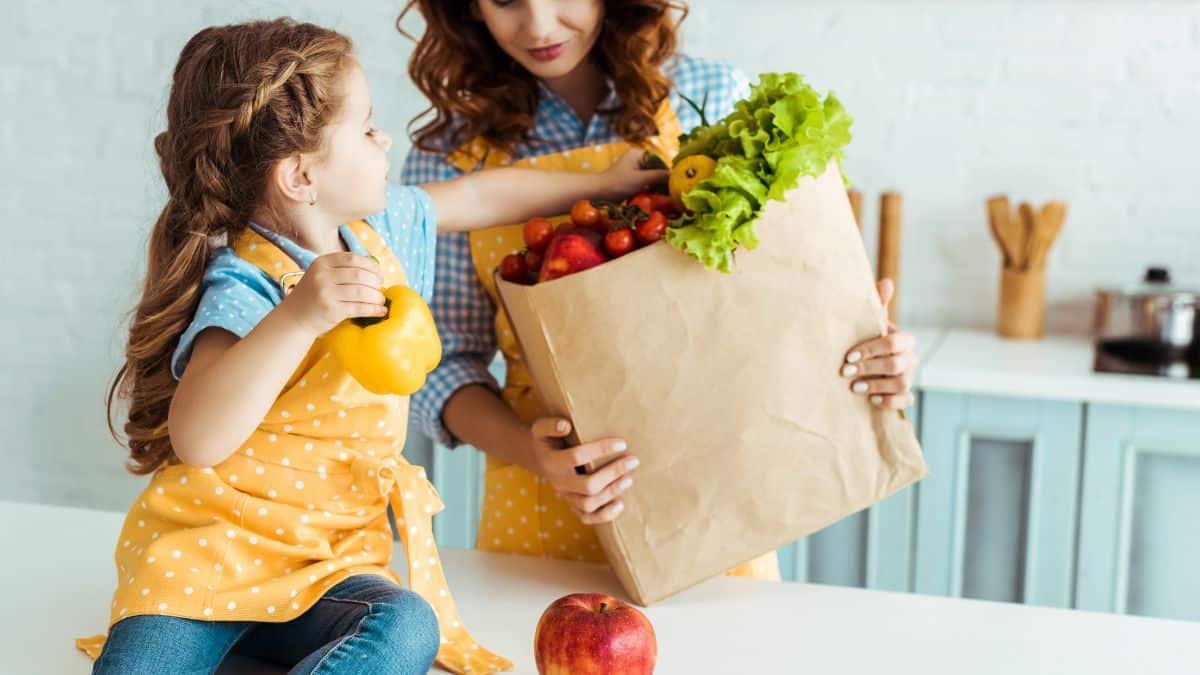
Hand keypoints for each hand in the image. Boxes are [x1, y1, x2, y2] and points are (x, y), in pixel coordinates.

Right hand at [278, 252, 386, 335]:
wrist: (294, 317)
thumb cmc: (314, 295)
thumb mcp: (322, 275)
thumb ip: (342, 269)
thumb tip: (376, 269)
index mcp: (322, 263)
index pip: (353, 259)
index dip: (371, 266)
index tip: (379, 275)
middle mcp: (322, 275)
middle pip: (359, 275)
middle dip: (375, 282)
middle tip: (380, 289)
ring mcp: (326, 293)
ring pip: (361, 291)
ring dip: (377, 296)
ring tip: (381, 300)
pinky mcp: (332, 310)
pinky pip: (359, 308)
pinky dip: (374, 309)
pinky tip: (381, 311)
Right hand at [526, 417, 638, 524]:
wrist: (540, 458)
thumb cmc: (547, 439)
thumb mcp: (541, 428)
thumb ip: (551, 425)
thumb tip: (566, 426)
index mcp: (551, 462)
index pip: (577, 457)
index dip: (600, 450)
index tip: (622, 444)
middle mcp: (558, 482)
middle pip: (587, 486)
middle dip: (612, 474)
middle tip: (633, 461)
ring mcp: (565, 496)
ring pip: (588, 504)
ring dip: (611, 493)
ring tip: (629, 479)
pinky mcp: (572, 504)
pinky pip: (586, 518)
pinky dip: (604, 515)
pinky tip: (620, 504)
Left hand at [598, 149, 668, 200]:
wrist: (599, 193)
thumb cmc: (618, 184)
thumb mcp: (640, 180)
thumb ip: (658, 176)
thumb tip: (675, 175)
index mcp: (639, 154)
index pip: (659, 161)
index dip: (667, 173)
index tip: (673, 184)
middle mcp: (637, 159)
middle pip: (656, 169)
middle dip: (661, 180)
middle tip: (669, 192)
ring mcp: (634, 169)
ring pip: (651, 177)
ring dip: (656, 186)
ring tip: (662, 196)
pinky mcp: (632, 179)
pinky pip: (645, 182)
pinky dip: (649, 189)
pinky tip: (653, 197)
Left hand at [841, 278, 917, 409]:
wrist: (863, 364)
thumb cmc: (866, 339)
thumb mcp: (869, 323)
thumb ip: (877, 304)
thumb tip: (886, 282)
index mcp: (903, 339)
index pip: (895, 342)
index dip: (872, 349)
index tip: (848, 356)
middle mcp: (910, 358)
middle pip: (896, 364)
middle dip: (869, 368)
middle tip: (845, 372)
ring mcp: (909, 378)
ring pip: (902, 383)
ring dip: (877, 385)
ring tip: (854, 388)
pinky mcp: (904, 396)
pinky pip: (905, 401)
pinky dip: (889, 402)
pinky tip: (872, 400)